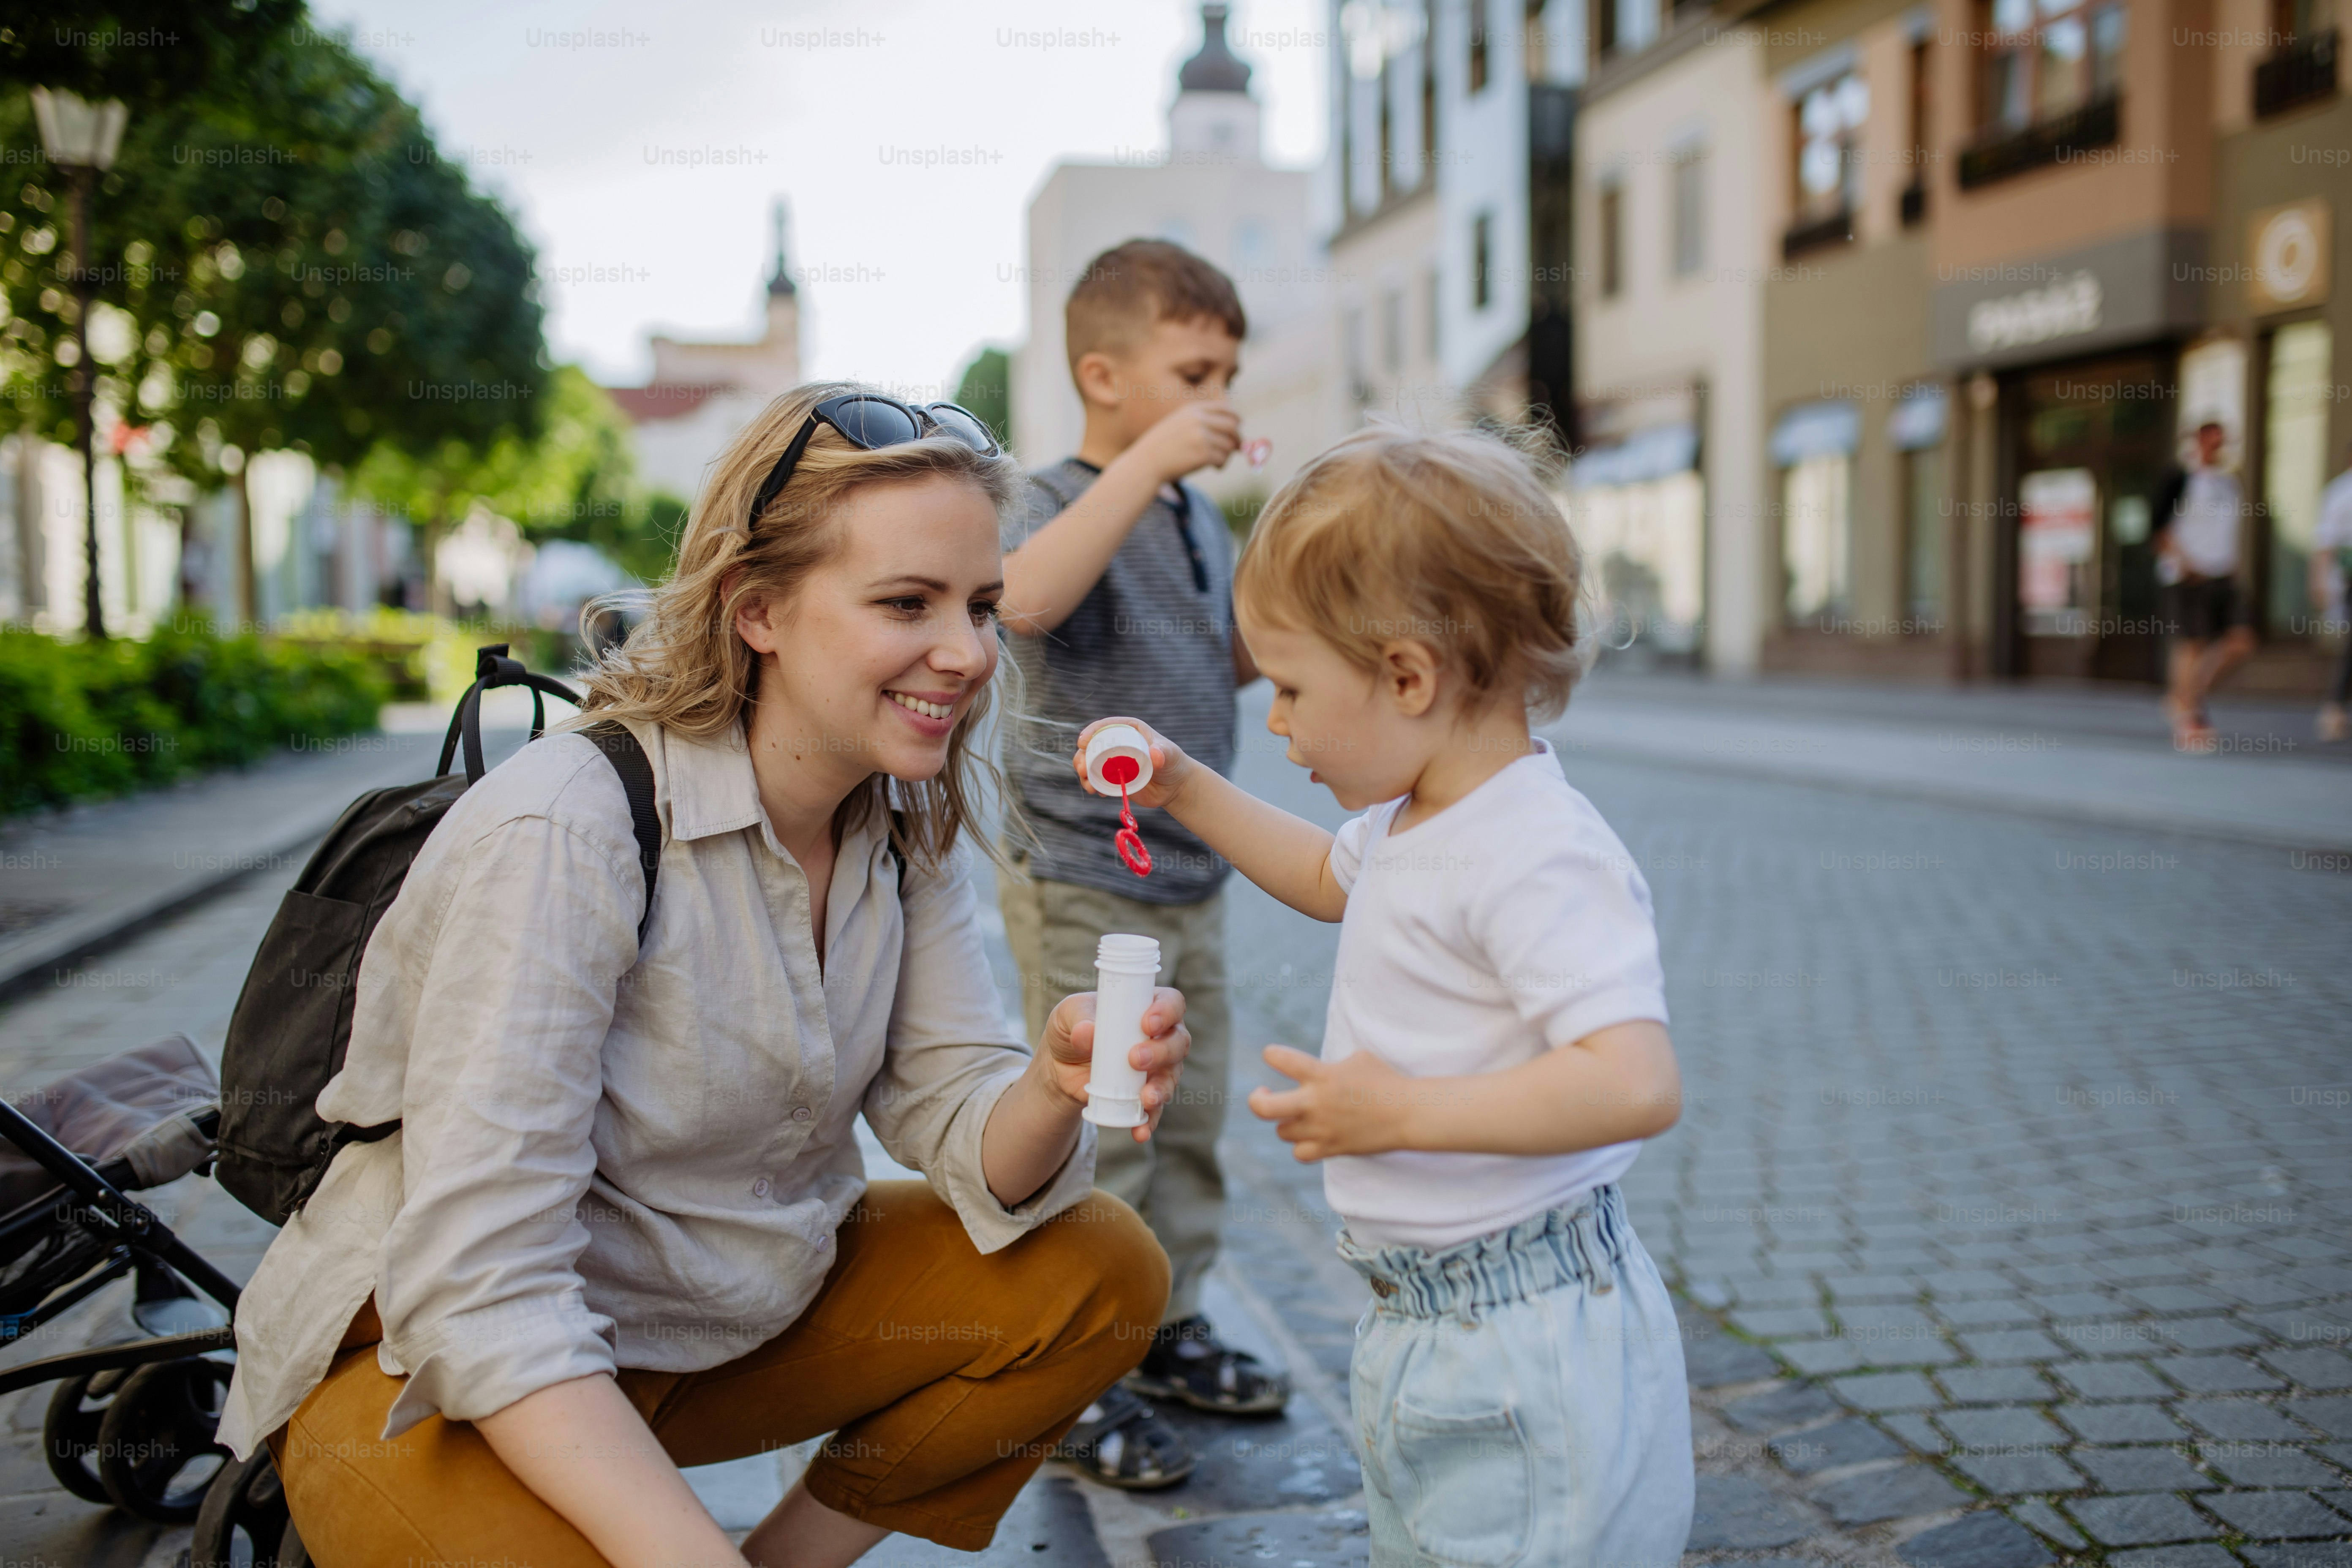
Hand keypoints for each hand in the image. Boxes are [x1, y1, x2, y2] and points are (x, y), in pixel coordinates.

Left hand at [1039, 987, 1190, 1142]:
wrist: (1061, 1066)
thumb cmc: (1072, 1027)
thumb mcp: (1068, 1014)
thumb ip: (1078, 1019)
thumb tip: (1087, 1033)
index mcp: (1147, 1006)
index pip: (1172, 1003)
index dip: (1167, 1012)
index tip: (1147, 1024)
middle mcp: (1160, 1036)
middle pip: (1178, 1042)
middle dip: (1162, 1052)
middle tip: (1135, 1059)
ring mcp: (1157, 1068)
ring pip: (1172, 1076)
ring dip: (1161, 1089)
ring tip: (1145, 1099)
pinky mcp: (1145, 1094)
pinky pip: (1155, 1110)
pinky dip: (1149, 1121)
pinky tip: (1139, 1131)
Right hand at [1074, 717, 1193, 812]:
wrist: (1175, 786)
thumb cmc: (1173, 762)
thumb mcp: (1170, 754)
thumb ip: (1164, 753)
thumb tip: (1155, 754)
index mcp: (1128, 730)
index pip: (1105, 726)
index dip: (1091, 732)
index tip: (1083, 742)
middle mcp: (1117, 745)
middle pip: (1092, 747)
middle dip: (1082, 756)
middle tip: (1082, 768)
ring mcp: (1113, 763)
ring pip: (1090, 764)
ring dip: (1084, 773)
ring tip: (1088, 785)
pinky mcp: (1113, 779)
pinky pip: (1097, 781)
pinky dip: (1093, 786)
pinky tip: (1097, 792)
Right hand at [1126, 400, 1240, 483]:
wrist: (1145, 463)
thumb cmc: (1162, 447)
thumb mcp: (1179, 424)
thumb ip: (1202, 422)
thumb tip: (1234, 429)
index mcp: (1193, 410)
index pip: (1225, 409)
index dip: (1235, 418)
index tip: (1237, 427)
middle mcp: (1199, 420)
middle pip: (1232, 426)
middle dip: (1237, 437)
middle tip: (1238, 448)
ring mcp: (1201, 436)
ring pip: (1229, 444)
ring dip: (1227, 454)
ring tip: (1217, 461)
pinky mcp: (1203, 454)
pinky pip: (1222, 459)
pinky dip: (1221, 464)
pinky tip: (1213, 467)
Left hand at [1245, 1045, 1416, 1161]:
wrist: (1408, 1113)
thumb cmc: (1385, 1080)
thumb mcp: (1358, 1057)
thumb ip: (1331, 1063)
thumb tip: (1319, 1068)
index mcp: (1321, 1074)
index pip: (1280, 1059)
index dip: (1272, 1054)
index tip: (1273, 1055)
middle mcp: (1315, 1103)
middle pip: (1264, 1108)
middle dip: (1257, 1099)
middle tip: (1264, 1093)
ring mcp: (1321, 1129)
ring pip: (1282, 1131)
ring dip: (1286, 1121)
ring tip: (1297, 1114)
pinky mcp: (1331, 1148)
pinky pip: (1300, 1154)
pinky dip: (1301, 1145)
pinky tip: (1309, 1135)